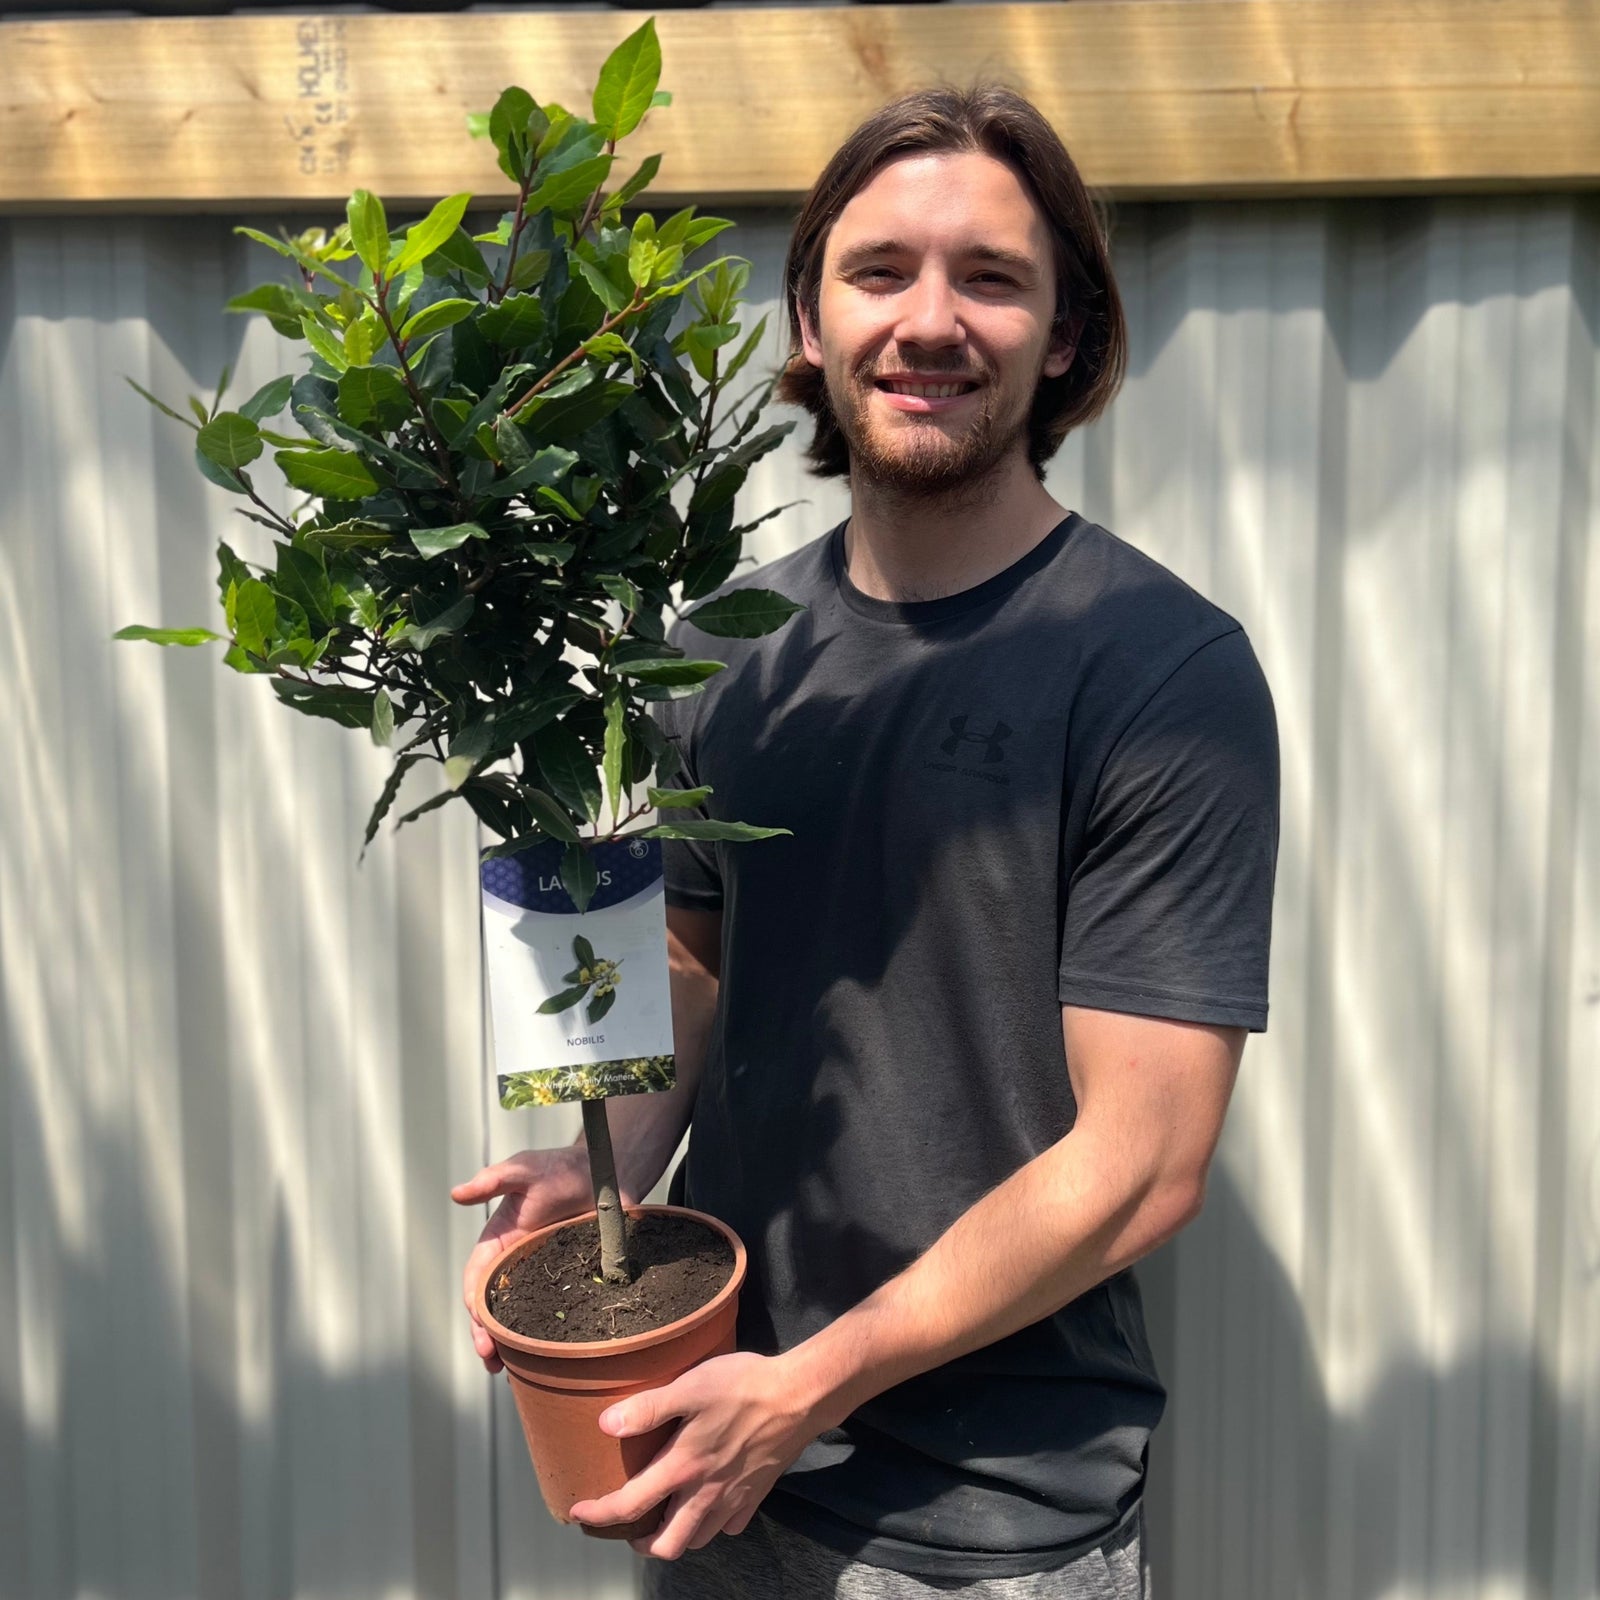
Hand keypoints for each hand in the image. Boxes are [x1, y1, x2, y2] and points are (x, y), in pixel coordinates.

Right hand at [451, 1146, 594, 1372]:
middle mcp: (517, 1265)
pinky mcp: (574, 1280)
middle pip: (495, 1309)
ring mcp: (545, 1276)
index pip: (477, 1282)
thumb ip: (494, 1180)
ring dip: (515, 1346)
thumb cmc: (557, 1167)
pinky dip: (551, 1337)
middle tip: (493, 1364)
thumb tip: (456, 1193)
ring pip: (523, 1318)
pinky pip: (560, 1313)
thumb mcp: (524, 1169)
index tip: (480, 1332)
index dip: (474, 1309)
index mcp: (498, 1243)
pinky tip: (554, 1359)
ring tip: (514, 1372)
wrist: (605, 1168)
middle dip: (488, 1338)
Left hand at [567, 1351, 823, 1558]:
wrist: (799, 1397)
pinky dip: (714, 1523)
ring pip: (698, 1539)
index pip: (631, 1504)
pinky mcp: (756, 1495)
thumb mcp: (691, 1386)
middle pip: (667, 1544)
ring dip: (677, 1535)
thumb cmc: (743, 1387)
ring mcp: (733, 1499)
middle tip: (631, 1526)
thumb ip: (649, 1408)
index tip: (580, 1513)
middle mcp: (705, 1493)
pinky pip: (729, 1525)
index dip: (600, 1513)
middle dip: (643, 1543)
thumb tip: (606, 1425)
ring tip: (666, 1515)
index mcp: (683, 1467)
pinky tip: (710, 1502)